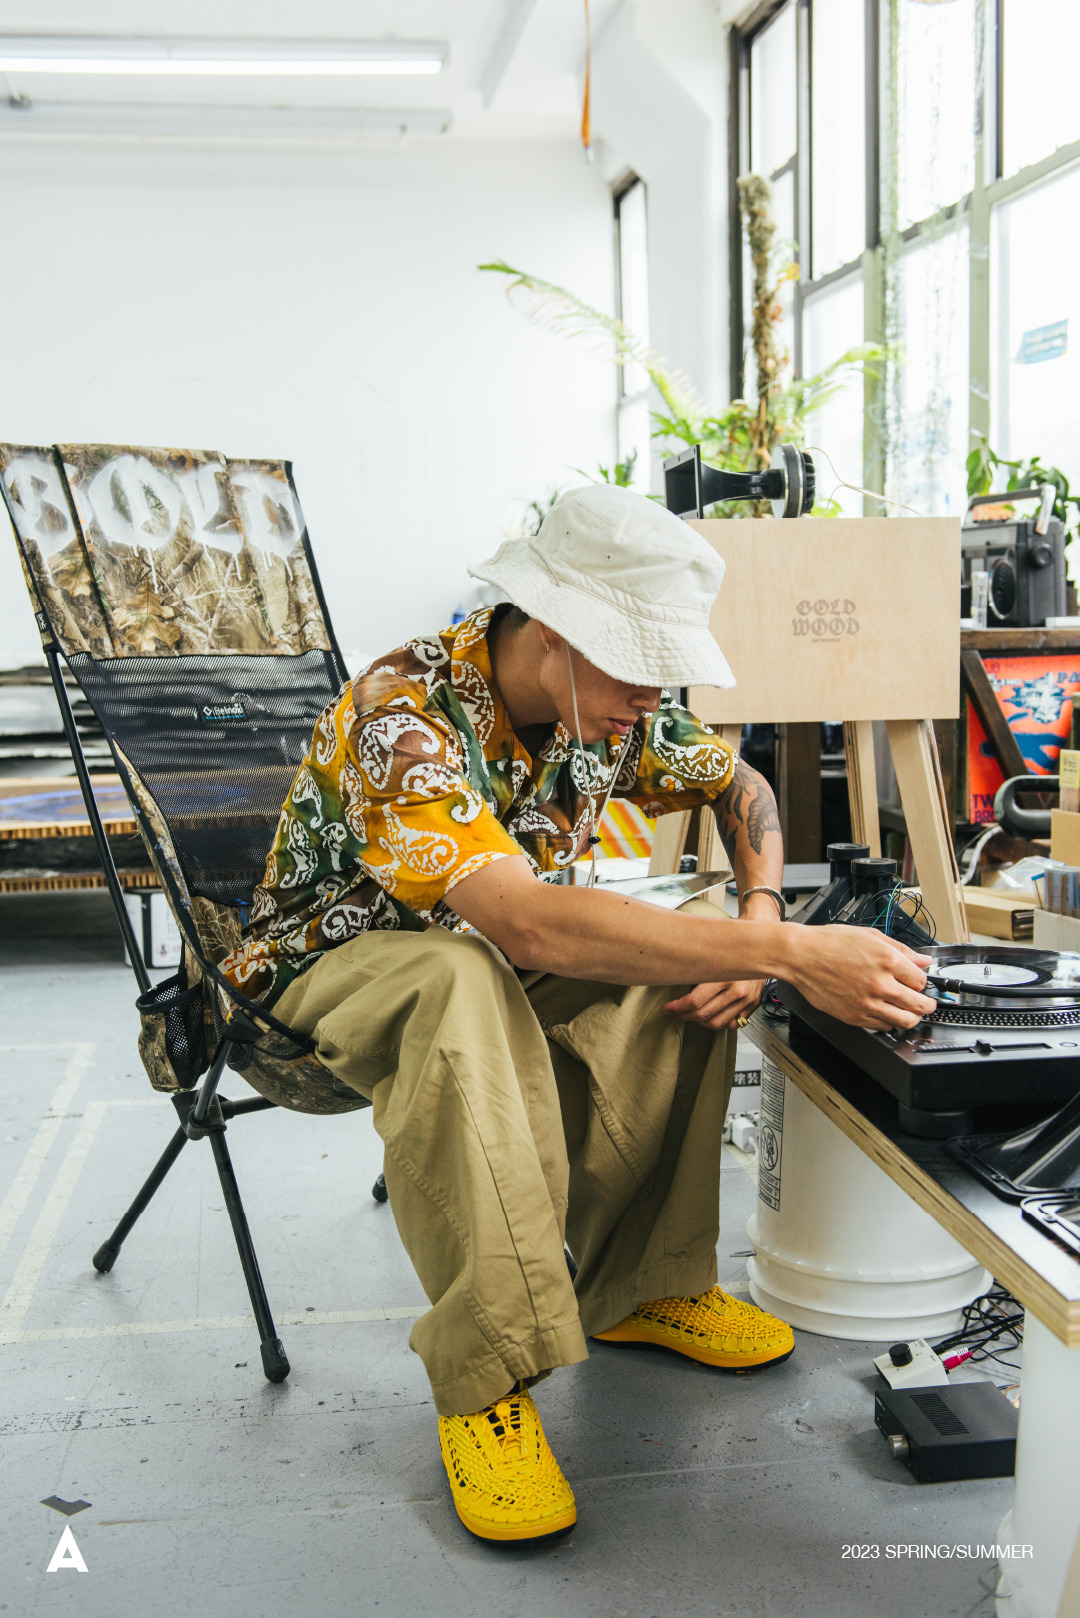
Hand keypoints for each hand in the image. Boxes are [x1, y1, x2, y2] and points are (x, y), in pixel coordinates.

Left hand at [663, 901, 770, 1029]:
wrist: (765, 945)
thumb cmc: (736, 946)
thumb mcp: (714, 955)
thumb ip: (699, 971)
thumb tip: (674, 980)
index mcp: (725, 977)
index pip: (695, 1001)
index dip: (677, 1008)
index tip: (668, 1008)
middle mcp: (738, 992)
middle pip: (704, 1014)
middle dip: (684, 1016)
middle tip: (674, 1013)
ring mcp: (747, 1001)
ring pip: (717, 1023)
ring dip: (699, 1022)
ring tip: (689, 1015)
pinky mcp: (753, 1005)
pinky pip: (733, 1023)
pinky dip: (720, 1022)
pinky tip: (710, 1016)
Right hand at [786, 924, 935, 1029]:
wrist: (800, 956)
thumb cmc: (829, 943)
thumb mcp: (870, 936)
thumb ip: (900, 949)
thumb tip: (922, 960)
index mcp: (888, 961)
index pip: (922, 981)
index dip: (923, 982)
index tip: (921, 983)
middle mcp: (881, 984)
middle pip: (920, 1005)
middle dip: (927, 1005)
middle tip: (927, 1004)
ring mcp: (868, 1003)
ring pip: (906, 1021)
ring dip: (912, 1018)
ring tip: (910, 1012)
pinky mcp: (854, 1016)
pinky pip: (883, 1027)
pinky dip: (889, 1022)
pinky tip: (886, 1013)